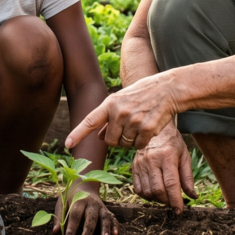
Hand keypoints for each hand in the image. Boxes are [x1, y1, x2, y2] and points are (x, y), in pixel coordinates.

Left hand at [55, 185, 118, 234]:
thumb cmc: (71, 197)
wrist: (85, 184)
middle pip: (91, 217)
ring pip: (104, 217)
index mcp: (79, 200)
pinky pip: (113, 218)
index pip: (75, 215)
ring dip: (105, 228)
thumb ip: (59, 217)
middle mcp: (92, 203)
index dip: (71, 228)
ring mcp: (101, 207)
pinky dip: (115, 226)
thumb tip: (55, 233)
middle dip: (88, 231)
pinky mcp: (107, 211)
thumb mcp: (62, 202)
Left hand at [65, 73, 181, 150]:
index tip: (68, 144)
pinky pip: (139, 146)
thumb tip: (99, 137)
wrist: (167, 89)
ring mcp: (133, 120)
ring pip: (125, 144)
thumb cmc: (142, 95)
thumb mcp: (122, 101)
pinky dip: (143, 142)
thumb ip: (109, 118)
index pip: (90, 121)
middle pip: (111, 141)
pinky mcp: (147, 128)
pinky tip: (148, 129)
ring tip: (139, 124)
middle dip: (118, 140)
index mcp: (110, 103)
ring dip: (132, 140)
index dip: (78, 133)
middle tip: (128, 128)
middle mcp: (119, 112)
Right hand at [131, 121, 197, 212]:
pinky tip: (155, 193)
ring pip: (147, 192)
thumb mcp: (185, 156)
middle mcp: (152, 161)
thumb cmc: (173, 143)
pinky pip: (138, 189)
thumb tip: (192, 197)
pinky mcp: (134, 167)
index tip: (179, 211)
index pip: (171, 184)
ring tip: (165, 196)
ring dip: (157, 200)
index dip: (175, 200)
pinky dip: (147, 196)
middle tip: (174, 202)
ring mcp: (141, 164)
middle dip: (167, 201)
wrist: (154, 129)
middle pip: (158, 190)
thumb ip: (188, 177)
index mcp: (167, 157)